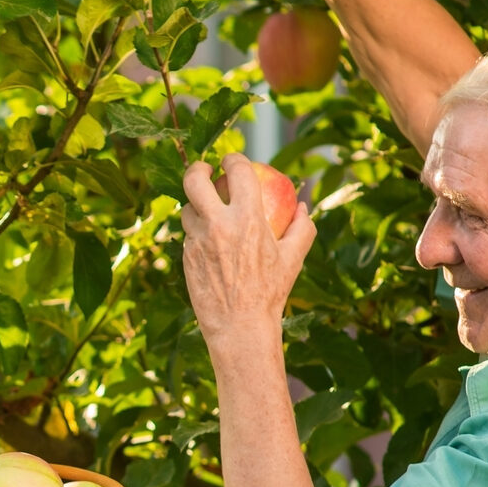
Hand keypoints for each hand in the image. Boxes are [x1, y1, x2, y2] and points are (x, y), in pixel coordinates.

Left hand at [181, 155, 316, 349]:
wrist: (240, 327)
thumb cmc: (271, 293)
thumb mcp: (293, 259)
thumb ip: (302, 227)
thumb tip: (302, 205)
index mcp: (248, 219)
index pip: (236, 172)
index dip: (233, 160)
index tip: (233, 161)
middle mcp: (217, 226)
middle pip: (194, 180)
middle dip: (198, 168)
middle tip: (205, 170)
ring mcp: (197, 241)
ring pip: (187, 209)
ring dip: (196, 205)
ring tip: (208, 210)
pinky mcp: (185, 258)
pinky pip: (188, 236)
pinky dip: (197, 233)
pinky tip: (208, 241)